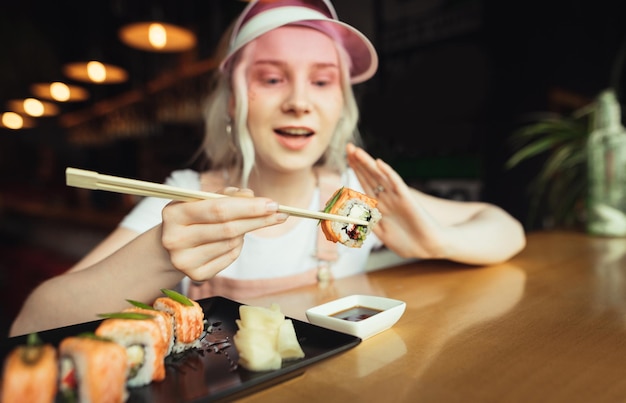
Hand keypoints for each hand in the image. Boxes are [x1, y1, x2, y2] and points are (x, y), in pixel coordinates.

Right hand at [160, 187, 287, 280]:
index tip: (273, 204)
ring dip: (245, 232)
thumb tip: (252, 196)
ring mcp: (184, 260)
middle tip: (280, 215)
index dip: (249, 207)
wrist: (169, 247)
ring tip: (244, 225)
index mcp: (174, 213)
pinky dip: (238, 247)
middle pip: (228, 229)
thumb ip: (227, 195)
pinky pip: (229, 257)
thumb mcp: (202, 200)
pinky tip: (234, 240)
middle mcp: (175, 239)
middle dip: (258, 220)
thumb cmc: (192, 217)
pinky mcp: (196, 275)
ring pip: (231, 243)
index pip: (218, 209)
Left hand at [346, 144, 450, 258]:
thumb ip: (368, 222)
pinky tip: (379, 164)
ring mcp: (396, 197)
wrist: (429, 247)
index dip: (356, 171)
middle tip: (348, 147)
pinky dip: (388, 173)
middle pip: (370, 177)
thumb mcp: (382, 233)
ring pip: (379, 177)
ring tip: (356, 152)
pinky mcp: (407, 199)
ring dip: (368, 164)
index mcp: (380, 207)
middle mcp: (387, 199)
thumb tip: (352, 214)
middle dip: (358, 163)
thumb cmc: (408, 243)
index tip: (346, 158)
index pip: (365, 184)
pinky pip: (396, 184)